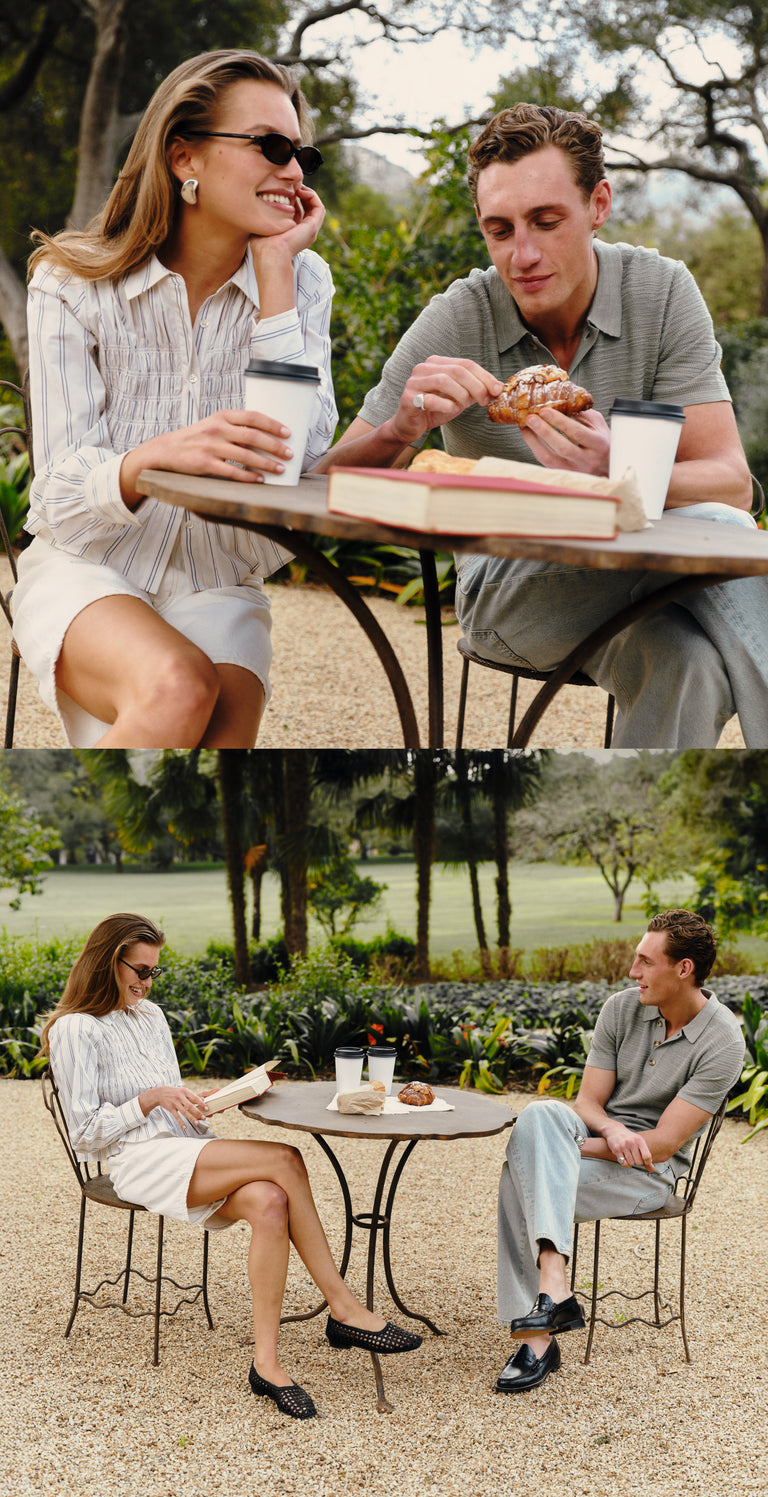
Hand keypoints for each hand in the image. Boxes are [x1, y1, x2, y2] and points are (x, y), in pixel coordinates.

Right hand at [120, 409, 293, 503]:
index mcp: (222, 416)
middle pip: (253, 436)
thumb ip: (235, 428)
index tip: (288, 433)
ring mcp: (210, 446)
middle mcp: (217, 429)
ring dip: (266, 463)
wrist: (166, 450)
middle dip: (275, 446)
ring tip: (280, 470)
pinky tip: (260, 480)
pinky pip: (232, 472)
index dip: (273, 424)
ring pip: (245, 455)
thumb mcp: (214, 425)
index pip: (253, 417)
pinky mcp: (204, 464)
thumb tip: (264, 437)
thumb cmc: (196, 438)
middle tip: (290, 454)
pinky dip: (248, 477)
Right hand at [139, 1085, 209, 1126]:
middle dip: (198, 1112)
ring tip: (197, 1123)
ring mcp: (175, 1103)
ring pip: (184, 1112)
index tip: (207, 1108)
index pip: (195, 1098)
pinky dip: (181, 1122)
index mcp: (185, 1091)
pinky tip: (185, 1127)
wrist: (160, 1093)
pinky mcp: (170, 1108)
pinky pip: (176, 1116)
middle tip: (204, 1118)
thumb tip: (204, 1099)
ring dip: (191, 1118)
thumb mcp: (183, 1091)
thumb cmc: (175, 1092)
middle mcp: (180, 1097)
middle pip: (190, 1106)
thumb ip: (193, 1096)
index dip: (201, 1103)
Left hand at [250, 183, 325, 264]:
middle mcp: (304, 233)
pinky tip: (300, 190)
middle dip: (301, 194)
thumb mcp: (263, 227)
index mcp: (294, 234)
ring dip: (307, 193)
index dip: (292, 199)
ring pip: (315, 207)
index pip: (298, 212)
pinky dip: (312, 196)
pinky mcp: (312, 227)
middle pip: (308, 208)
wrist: (270, 255)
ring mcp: (310, 230)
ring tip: (296, 186)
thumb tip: (259, 205)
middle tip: (291, 185)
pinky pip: (318, 207)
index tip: (282, 190)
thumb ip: (265, 217)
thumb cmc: (262, 245)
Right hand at [388, 356, 503, 446]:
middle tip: (484, 401)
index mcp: (437, 363)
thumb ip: (476, 390)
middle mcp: (424, 368)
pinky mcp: (408, 399)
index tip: (497, 390)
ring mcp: (414, 382)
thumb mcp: (459, 398)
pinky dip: (445, 405)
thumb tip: (499, 388)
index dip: (484, 376)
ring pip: (444, 381)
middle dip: (476, 386)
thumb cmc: (435, 409)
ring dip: (461, 395)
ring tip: (464, 406)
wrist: (409, 426)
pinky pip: (430, 399)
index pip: (466, 363)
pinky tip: (450, 410)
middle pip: (457, 370)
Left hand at [520, 407, 609, 474]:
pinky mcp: (564, 475)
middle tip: (530, 418)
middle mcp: (588, 460)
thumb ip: (582, 414)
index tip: (545, 410)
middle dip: (544, 431)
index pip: (577, 432)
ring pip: (550, 458)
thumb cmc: (601, 443)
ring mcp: (575, 470)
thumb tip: (560, 402)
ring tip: (525, 427)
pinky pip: (546, 463)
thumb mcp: (598, 425)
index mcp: (598, 444)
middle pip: (563, 447)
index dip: (559, 421)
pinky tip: (530, 437)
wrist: (607, 467)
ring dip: (535, 441)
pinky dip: (536, 448)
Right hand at [603, 1123, 654, 1171]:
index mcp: (640, 1140)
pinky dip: (626, 1164)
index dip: (648, 1162)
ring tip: (630, 1157)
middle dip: (638, 1162)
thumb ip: (646, 1157)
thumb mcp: (640, 1144)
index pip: (647, 1156)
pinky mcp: (616, 1149)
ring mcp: (623, 1146)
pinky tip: (625, 1159)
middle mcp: (632, 1142)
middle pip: (639, 1162)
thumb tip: (652, 1170)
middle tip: (635, 1157)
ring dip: (631, 1163)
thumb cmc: (630, 1139)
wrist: (615, 1130)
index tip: (645, 1161)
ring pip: (631, 1163)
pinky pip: (624, 1163)